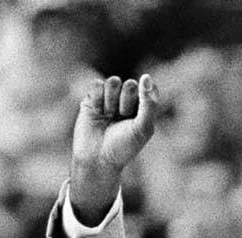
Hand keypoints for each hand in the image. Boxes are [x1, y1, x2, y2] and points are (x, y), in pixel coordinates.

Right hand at [70, 74, 159, 222]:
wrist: (97, 158)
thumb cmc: (123, 146)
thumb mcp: (142, 128)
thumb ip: (149, 103)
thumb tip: (146, 76)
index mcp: (143, 108)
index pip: (147, 88)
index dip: (142, 100)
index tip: (135, 115)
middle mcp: (127, 101)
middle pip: (130, 85)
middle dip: (125, 103)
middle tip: (121, 118)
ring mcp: (109, 98)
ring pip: (113, 82)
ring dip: (111, 101)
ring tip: (108, 116)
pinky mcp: (92, 98)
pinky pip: (97, 84)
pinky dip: (98, 99)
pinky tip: (97, 113)